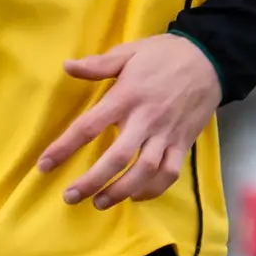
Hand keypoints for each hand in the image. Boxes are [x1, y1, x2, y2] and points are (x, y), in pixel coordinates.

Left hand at [35, 32, 222, 205]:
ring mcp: (166, 134)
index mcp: (126, 96)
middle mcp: (145, 119)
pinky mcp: (183, 143)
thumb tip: (67, 66)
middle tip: (70, 197)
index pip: (89, 126)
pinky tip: (135, 196)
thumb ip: (98, 64)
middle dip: (92, 181)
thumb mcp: (129, 52)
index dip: (64, 147)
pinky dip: (153, 190)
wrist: (210, 59)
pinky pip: (169, 173)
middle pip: (116, 158)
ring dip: (120, 191)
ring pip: (144, 172)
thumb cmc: (164, 55)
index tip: (44, 165)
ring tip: (99, 203)